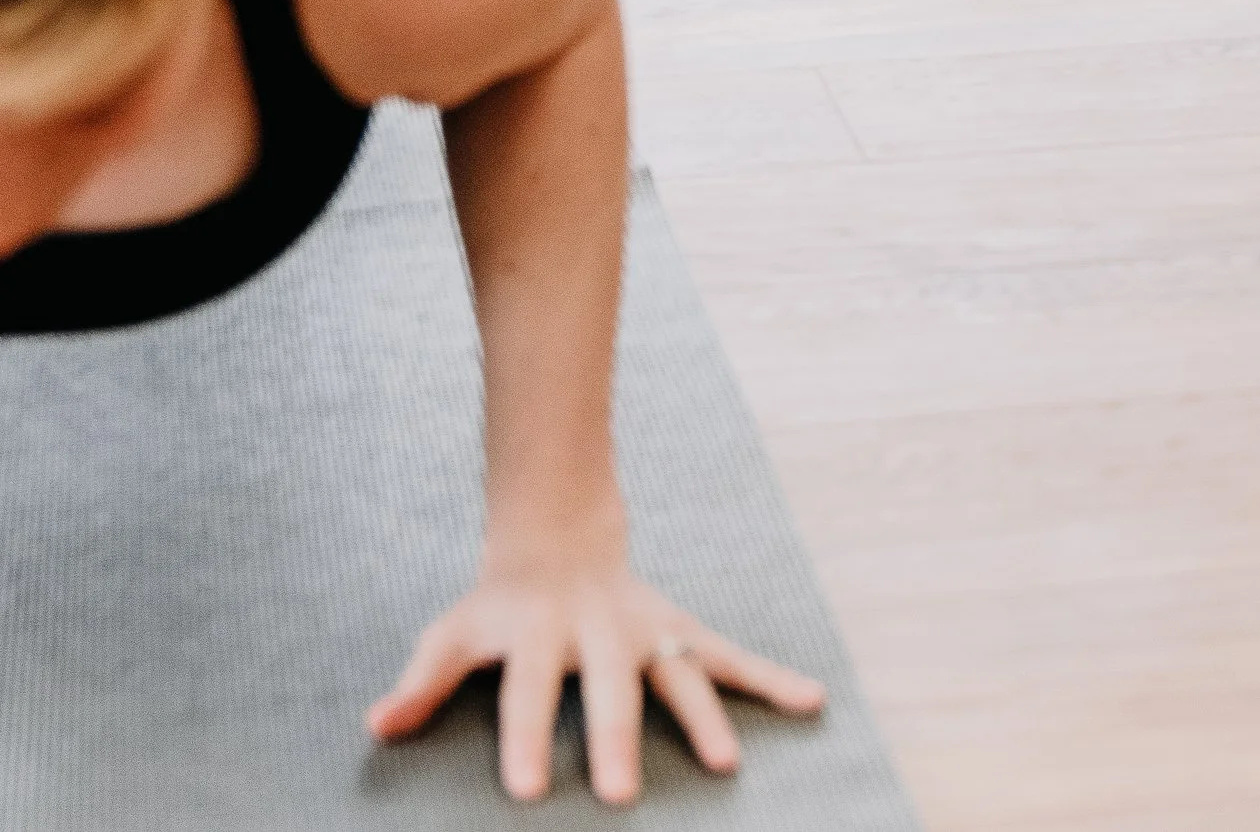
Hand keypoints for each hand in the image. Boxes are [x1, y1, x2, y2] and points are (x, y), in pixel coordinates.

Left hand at [367, 550, 825, 805]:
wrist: (557, 536)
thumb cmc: (500, 608)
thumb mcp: (455, 631)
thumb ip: (422, 676)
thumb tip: (377, 724)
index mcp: (538, 635)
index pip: (526, 690)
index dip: (525, 737)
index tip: (530, 792)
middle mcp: (598, 632)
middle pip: (608, 688)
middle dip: (618, 736)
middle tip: (622, 795)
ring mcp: (645, 632)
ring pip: (677, 672)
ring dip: (704, 716)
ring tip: (725, 764)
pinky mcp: (679, 632)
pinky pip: (730, 656)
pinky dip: (772, 678)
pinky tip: (810, 699)